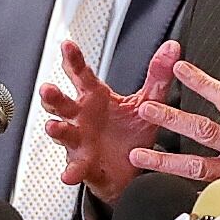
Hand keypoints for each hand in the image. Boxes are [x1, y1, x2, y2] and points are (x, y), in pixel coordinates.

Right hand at [36, 38, 179, 204]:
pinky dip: (72, 171)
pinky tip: (70, 174)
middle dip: (53, 96)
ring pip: (63, 133)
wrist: (131, 169)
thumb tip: (171, 48)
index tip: (67, 45)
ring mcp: (80, 141)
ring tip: (54, 127)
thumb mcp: (147, 101)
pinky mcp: (85, 165)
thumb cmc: (130, 132)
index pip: (82, 75)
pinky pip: (76, 167)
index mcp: (95, 98)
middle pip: (63, 103)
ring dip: (57, 130)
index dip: (73, 60)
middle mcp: (82, 118)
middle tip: (47, 89)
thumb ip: (158, 74)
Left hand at [133, 59, 219, 219]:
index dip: (204, 83)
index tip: (182, 70)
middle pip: (205, 129)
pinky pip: (207, 194)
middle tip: (149, 108)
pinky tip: (164, 191)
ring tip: (140, 154)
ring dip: (165, 159)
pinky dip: (186, 193)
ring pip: (197, 164)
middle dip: (174, 117)